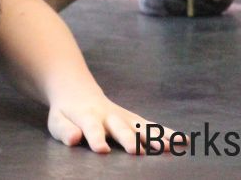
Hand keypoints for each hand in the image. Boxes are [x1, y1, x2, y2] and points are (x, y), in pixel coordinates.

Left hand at [47, 88, 173, 154]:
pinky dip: (167, 133)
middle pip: (120, 127)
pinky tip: (183, 141)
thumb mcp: (58, 120)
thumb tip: (73, 139)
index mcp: (87, 116)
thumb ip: (64, 130)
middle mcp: (108, 115)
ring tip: (167, 148)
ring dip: (153, 136)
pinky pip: (152, 126)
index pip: (92, 127)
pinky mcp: (134, 119)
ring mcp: (124, 117)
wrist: (78, 90)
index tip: (102, 150)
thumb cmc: (66, 112)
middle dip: (128, 139)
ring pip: (140, 126)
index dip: (96, 138)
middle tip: (135, 151)